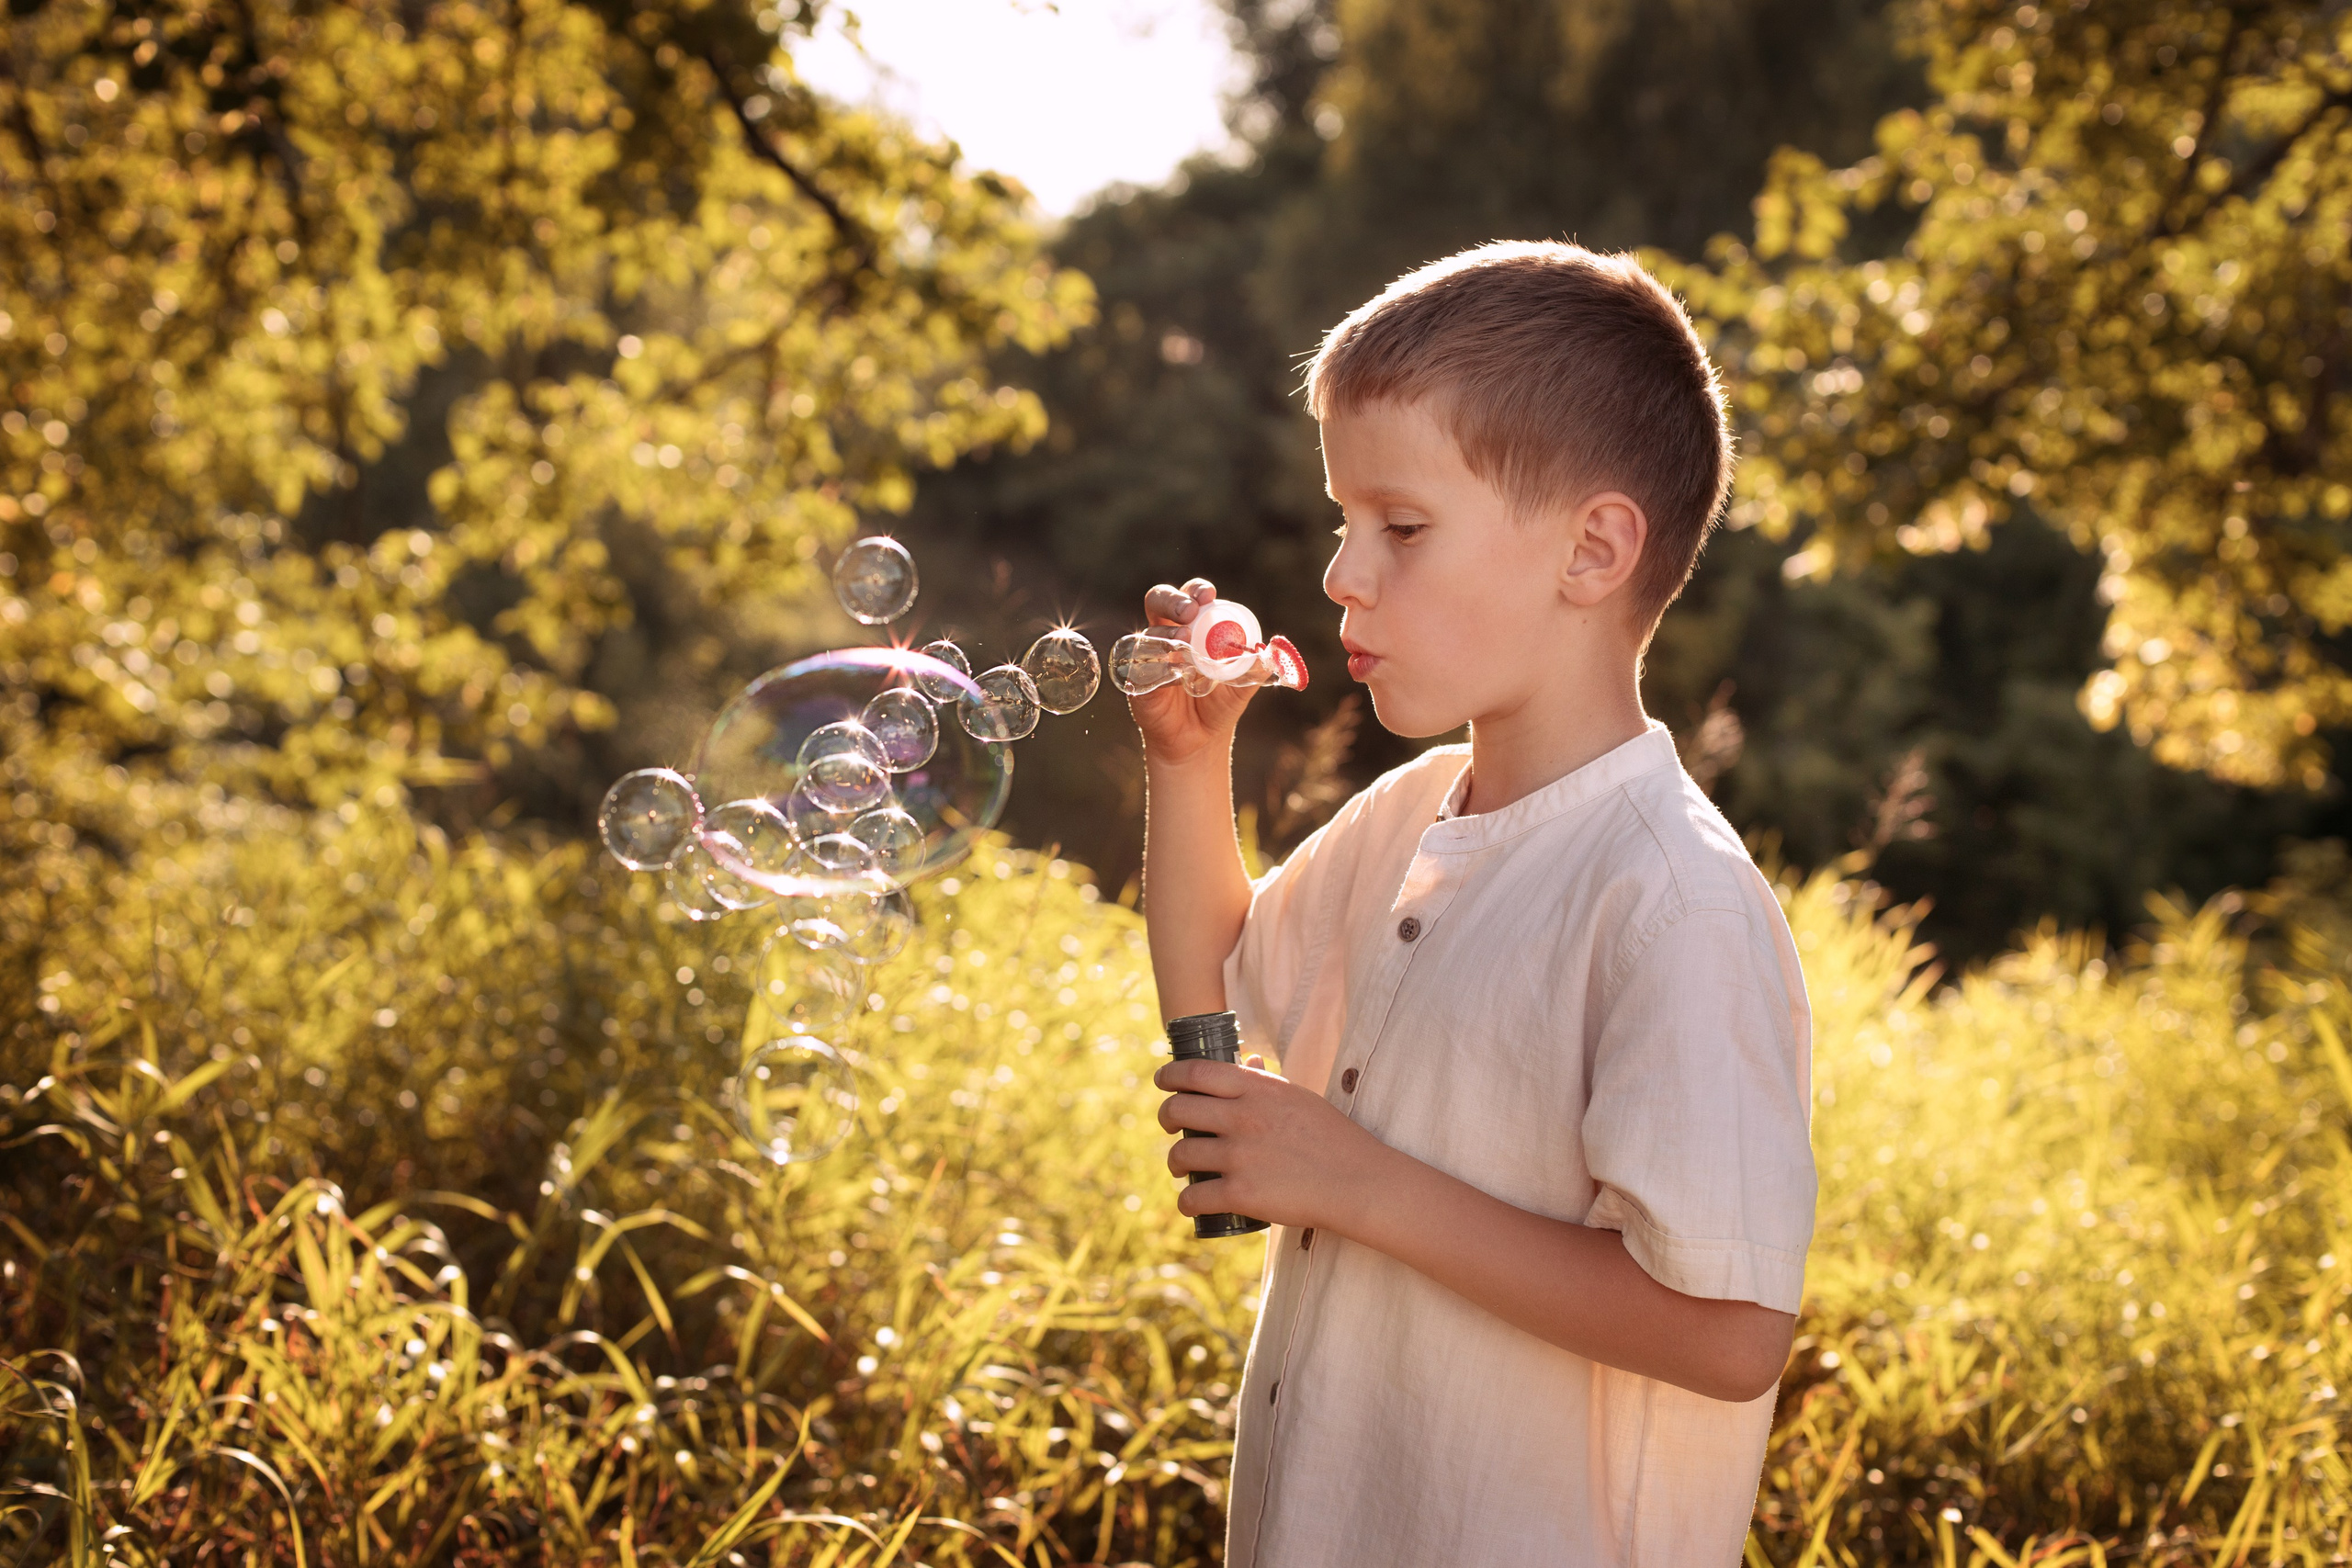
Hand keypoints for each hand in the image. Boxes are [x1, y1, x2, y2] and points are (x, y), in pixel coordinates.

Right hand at [1130, 577, 1256, 768]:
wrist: (1200, 740)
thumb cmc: (1220, 703)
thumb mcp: (1243, 684)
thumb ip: (1257, 666)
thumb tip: (1272, 650)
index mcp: (1194, 625)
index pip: (1191, 597)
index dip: (1196, 590)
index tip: (1209, 596)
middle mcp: (1167, 633)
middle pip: (1158, 600)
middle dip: (1173, 600)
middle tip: (1189, 612)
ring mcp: (1149, 654)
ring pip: (1148, 632)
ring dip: (1166, 634)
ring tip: (1184, 642)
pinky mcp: (1136, 679)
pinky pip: (1140, 665)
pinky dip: (1158, 665)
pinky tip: (1173, 675)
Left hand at [1155, 1054, 1390, 1231]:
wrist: (1358, 1183)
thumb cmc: (1332, 1139)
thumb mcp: (1299, 1098)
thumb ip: (1266, 1084)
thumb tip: (1245, 1064)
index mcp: (1257, 1089)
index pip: (1194, 1072)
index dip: (1169, 1075)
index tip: (1162, 1081)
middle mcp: (1242, 1118)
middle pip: (1177, 1111)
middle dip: (1166, 1118)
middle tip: (1171, 1127)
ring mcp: (1239, 1157)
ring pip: (1180, 1155)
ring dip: (1175, 1163)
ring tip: (1182, 1169)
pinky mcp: (1241, 1194)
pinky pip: (1192, 1198)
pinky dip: (1186, 1203)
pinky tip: (1191, 1204)